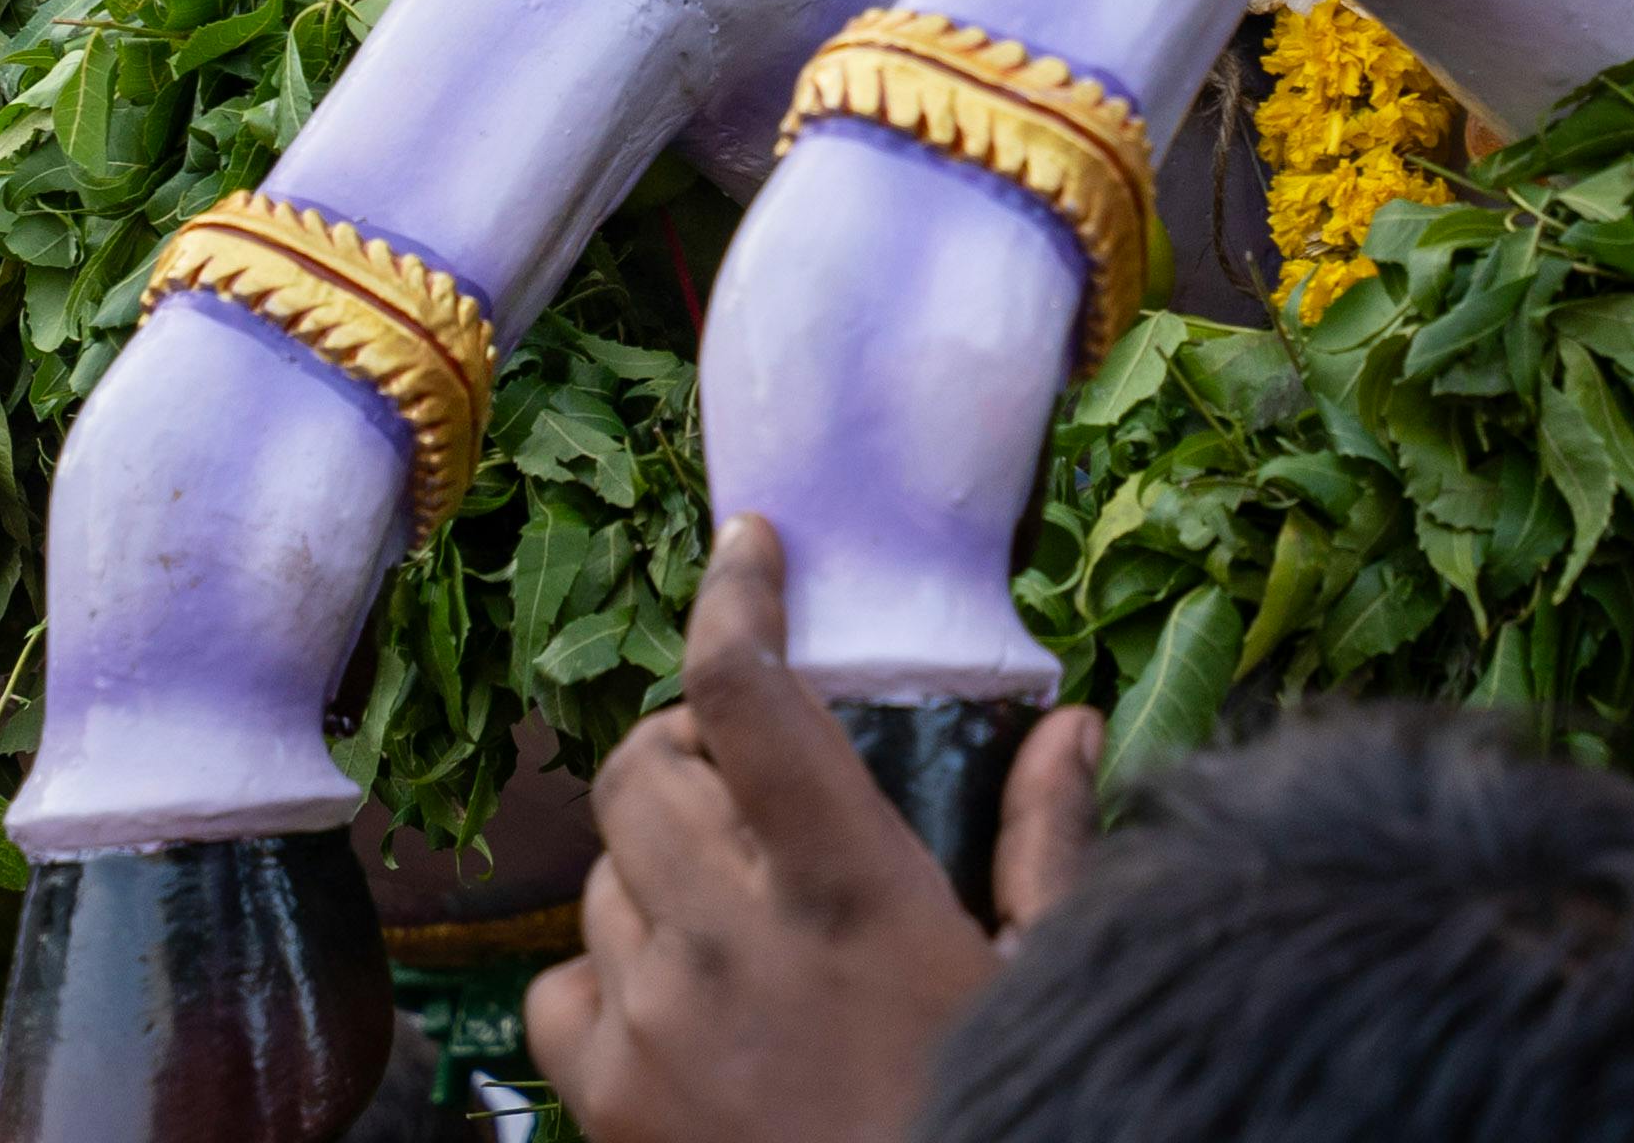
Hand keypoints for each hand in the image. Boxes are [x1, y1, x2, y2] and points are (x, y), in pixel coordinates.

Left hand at [522, 518, 1103, 1142]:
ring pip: (603, 875)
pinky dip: (607, 975)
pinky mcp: (605, 1101)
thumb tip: (1070, 725)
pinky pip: (562, 987)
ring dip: (656, 868)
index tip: (749, 548)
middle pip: (644, 767)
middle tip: (741, 774)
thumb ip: (1045, 846)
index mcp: (850, 891)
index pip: (748, 693)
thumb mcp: (1035, 986)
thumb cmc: (985, 1113)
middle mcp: (733, 940)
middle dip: (686, 750)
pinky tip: (677, 1005)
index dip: (735, 597)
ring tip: (733, 912)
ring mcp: (656, 1022)